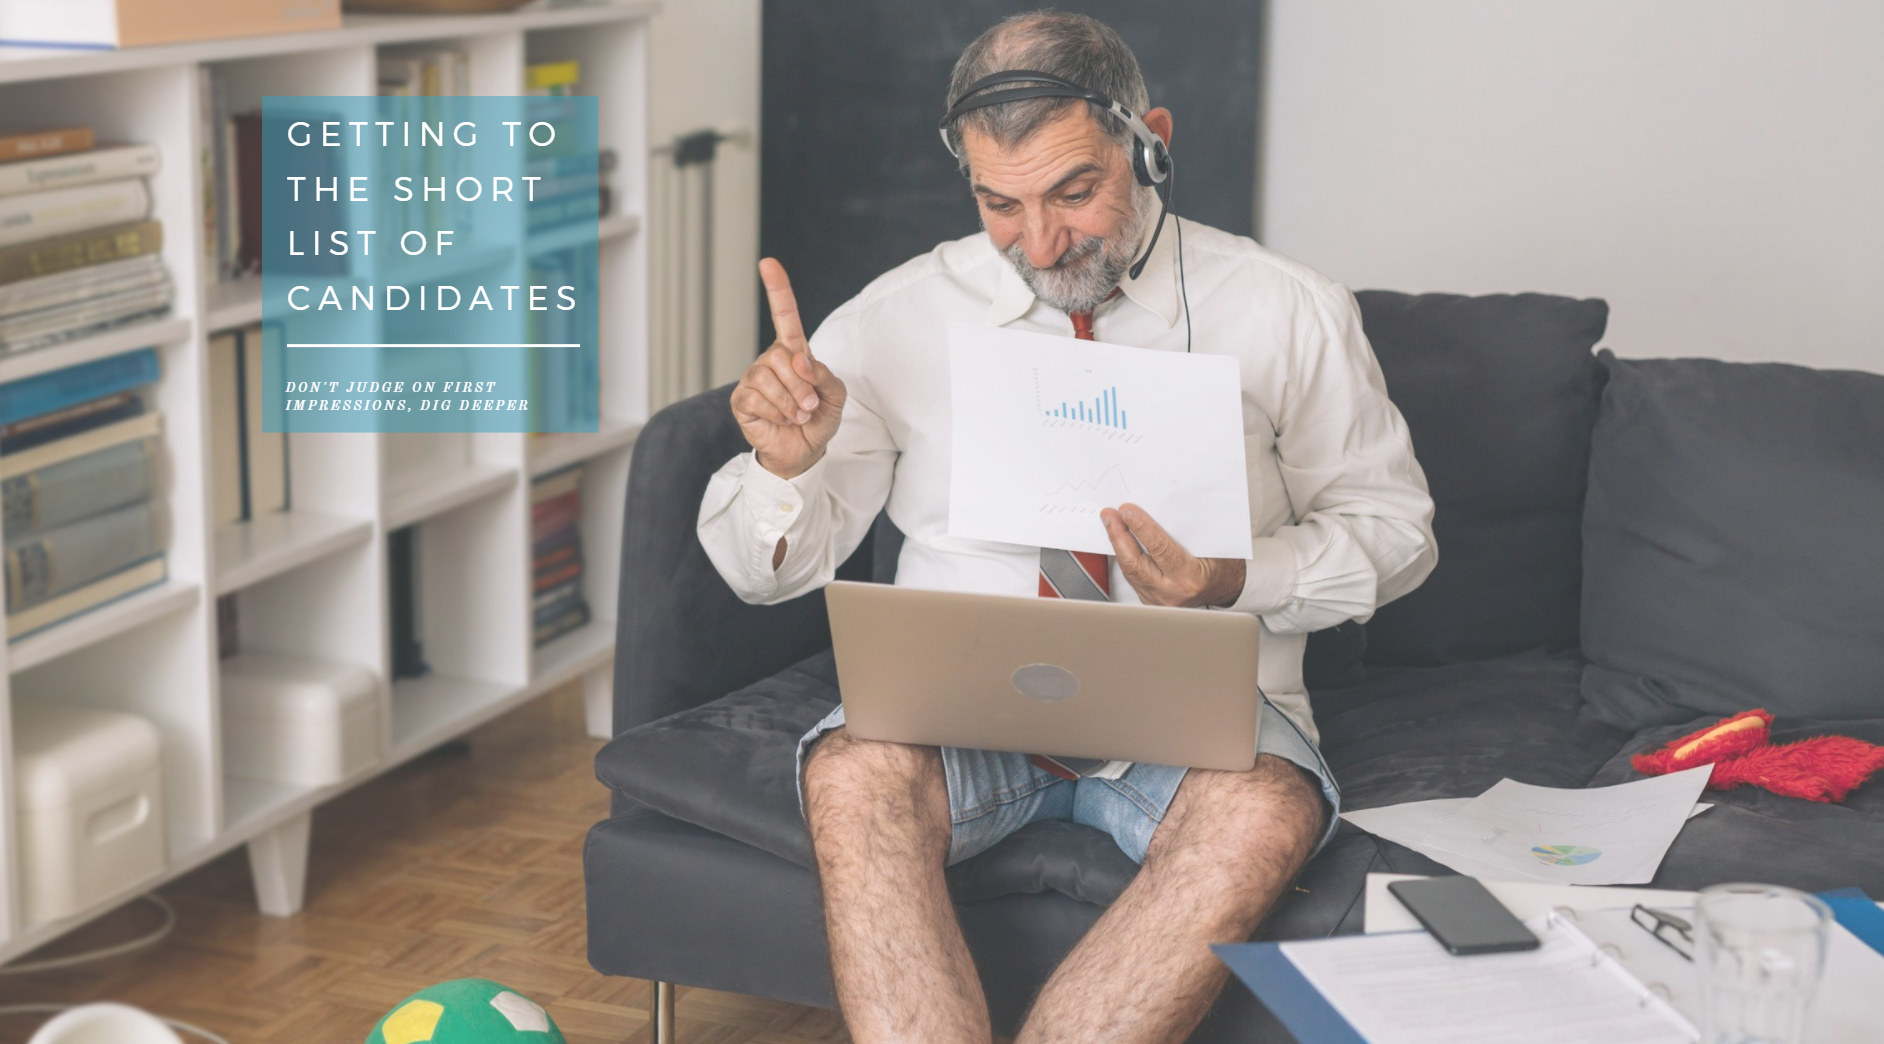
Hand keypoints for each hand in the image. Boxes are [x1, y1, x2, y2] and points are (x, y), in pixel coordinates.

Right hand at [732, 258, 847, 478]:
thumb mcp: (835, 396)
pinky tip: (780, 421)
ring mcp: (753, 379)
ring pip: (766, 377)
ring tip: (797, 415)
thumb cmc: (818, 419)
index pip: (785, 315)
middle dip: (801, 385)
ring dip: (790, 402)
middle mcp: (770, 360)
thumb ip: (825, 375)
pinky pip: (756, 399)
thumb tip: (800, 361)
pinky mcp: (741, 400)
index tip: (768, 263)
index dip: (777, 289)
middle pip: (780, 356)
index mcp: (793, 352)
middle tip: (810, 405)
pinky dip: (776, 414)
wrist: (803, 452)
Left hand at [1100, 503, 1246, 607]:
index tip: (1127, 511)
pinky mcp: (1150, 601)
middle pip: (1135, 564)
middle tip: (1110, 516)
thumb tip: (1152, 511)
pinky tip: (1121, 543)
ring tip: (1111, 524)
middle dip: (1118, 536)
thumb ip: (1181, 532)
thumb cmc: (1221, 565)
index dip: (1141, 528)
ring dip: (1118, 546)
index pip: (1159, 549)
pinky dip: (1126, 558)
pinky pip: (1132, 578)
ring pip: (1130, 572)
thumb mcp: (1208, 544)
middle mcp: (1172, 593)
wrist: (1226, 588)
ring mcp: (1159, 601)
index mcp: (1190, 578)